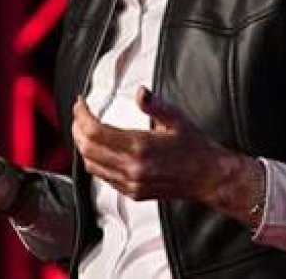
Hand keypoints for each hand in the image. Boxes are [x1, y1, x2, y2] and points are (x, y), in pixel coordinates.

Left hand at [72, 86, 259, 217]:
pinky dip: (94, 162)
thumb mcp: (177, 120)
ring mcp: (131, 183)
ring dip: (83, 146)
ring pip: (91, 165)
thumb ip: (155, 105)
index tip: (81, 104)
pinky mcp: (133, 193)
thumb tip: (141, 92)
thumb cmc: (195, 149)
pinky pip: (103, 178)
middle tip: (79, 115)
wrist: (208, 178)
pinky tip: (99, 151)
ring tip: (84, 131)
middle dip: (77, 128)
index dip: (82, 115)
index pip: (95, 131)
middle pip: (88, 148)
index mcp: (140, 147)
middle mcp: (132, 168)